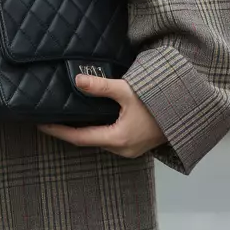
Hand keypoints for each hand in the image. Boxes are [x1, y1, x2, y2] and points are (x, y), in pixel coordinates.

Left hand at [37, 73, 165, 158]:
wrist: (188, 112)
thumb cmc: (160, 102)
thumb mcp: (128, 91)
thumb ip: (101, 86)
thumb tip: (77, 80)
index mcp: (118, 139)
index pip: (79, 138)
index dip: (58, 131)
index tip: (41, 125)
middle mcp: (122, 149)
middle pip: (88, 141)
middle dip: (68, 131)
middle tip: (50, 118)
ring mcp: (130, 149)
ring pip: (99, 140)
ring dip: (83, 131)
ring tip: (66, 117)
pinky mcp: (136, 144)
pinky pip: (110, 139)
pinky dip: (97, 130)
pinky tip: (91, 118)